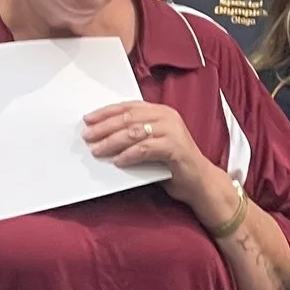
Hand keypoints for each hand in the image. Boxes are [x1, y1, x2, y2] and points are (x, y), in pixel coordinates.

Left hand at [83, 101, 223, 217]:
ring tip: (97, 150)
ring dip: (112, 142)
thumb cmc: (173, 164)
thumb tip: (101, 137)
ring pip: (134, 132)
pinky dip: (129, 155)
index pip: (128, 107)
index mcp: (160, 112)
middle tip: (88, 136)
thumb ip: (133, 137)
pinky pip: (145, 148)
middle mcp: (167, 117)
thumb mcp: (151, 145)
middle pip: (128, 118)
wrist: (200, 182)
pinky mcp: (175, 147)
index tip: (88, 120)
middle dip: (104, 127)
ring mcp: (172, 131)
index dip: (106, 112)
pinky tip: (118, 161)